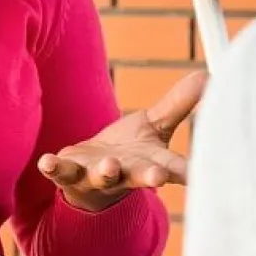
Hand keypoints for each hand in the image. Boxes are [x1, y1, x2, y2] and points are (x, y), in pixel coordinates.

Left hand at [39, 70, 206, 211]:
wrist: (88, 180)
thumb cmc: (129, 152)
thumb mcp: (154, 126)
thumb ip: (180, 104)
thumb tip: (209, 76)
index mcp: (151, 163)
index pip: (175, 168)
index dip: (188, 172)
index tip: (202, 175)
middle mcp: (126, 174)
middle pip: (140, 176)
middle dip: (150, 177)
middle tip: (159, 177)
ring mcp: (96, 176)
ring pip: (102, 176)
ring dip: (106, 172)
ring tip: (109, 166)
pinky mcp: (69, 173)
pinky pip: (60, 172)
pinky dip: (53, 168)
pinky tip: (45, 162)